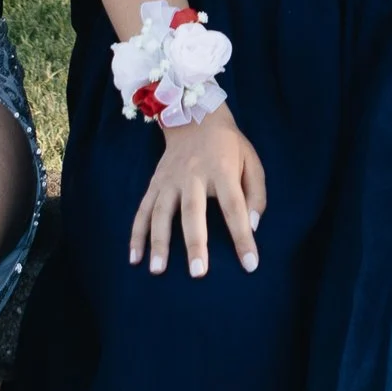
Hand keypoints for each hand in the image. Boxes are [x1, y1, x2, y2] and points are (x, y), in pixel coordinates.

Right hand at [131, 110, 267, 276]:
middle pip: (193, 211)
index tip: (250, 264)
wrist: (195, 117)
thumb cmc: (229, 146)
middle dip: (195, 243)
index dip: (242, 236)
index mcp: (222, 169)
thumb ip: (256, 194)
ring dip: (158, 242)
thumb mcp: (252, 161)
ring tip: (157, 270)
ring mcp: (170, 179)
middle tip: (198, 273)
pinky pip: (143, 210)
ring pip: (162, 212)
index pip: (234, 206)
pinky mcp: (155, 183)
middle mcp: (193, 175)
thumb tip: (253, 226)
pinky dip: (136, 234)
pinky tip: (135, 257)